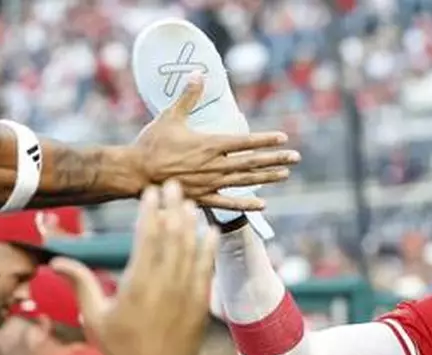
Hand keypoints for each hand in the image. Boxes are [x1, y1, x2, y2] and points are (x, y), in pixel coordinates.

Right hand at [53, 180, 217, 354]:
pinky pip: (207, 270)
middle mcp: (166, 286)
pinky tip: (209, 232)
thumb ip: (79, 284)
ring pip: (192, 250)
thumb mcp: (94, 316)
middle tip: (174, 184)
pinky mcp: (201, 306)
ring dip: (192, 223)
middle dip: (173, 207)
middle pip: (173, 236)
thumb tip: (54, 261)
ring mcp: (187, 295)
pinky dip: (208, 249)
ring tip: (190, 202)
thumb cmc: (119, 351)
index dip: (151, 211)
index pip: (147, 237)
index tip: (152, 191)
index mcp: (138, 284)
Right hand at [131, 74, 299, 210]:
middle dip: (275, 159)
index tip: (283, 138)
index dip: (265, 140)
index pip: (245, 142)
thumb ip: (188, 96)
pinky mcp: (202, 197)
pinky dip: (246, 204)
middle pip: (251, 162)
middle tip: (296, 158)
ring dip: (267, 178)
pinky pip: (228, 202)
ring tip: (285, 175)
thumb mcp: (170, 116)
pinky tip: (262, 204)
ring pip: (245, 181)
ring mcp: (209, 183)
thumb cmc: (151, 143)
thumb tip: (199, 73)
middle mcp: (214, 165)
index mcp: (209, 145)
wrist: (134, 172)